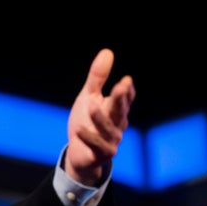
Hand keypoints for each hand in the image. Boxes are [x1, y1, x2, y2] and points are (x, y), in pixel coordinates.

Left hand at [65, 48, 135, 185]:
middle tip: (121, 86)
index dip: (126, 91)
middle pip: (120, 110)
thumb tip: (107, 52)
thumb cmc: (86, 122)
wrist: (80, 154)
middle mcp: (117, 124)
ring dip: (100, 118)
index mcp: (116, 109)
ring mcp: (111, 140)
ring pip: (108, 129)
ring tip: (92, 106)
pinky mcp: (101, 154)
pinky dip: (89, 138)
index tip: (126, 81)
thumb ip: (98, 77)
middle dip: (120, 98)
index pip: (125, 99)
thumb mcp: (89, 97)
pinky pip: (97, 146)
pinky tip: (79, 130)